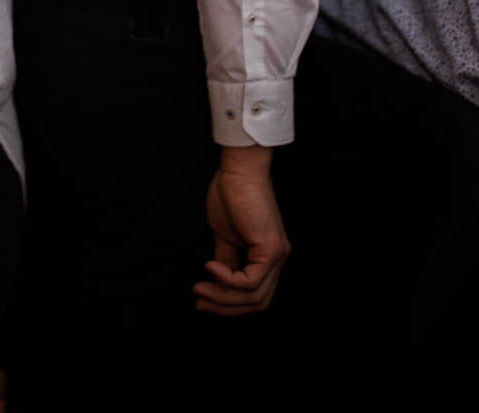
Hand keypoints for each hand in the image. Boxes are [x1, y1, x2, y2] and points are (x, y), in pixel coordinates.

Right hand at [193, 146, 289, 314]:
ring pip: (254, 296)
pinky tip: (210, 266)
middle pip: (257, 302)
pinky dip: (227, 280)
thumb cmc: (231, 195)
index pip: (255, 295)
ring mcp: (277, 256)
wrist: (239, 171)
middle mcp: (278, 260)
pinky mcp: (270, 250)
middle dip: (225, 307)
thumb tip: (216, 282)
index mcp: (268, 258)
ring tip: (200, 287)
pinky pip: (249, 281)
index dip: (229, 304)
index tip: (202, 300)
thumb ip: (226, 260)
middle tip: (199, 302)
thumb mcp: (225, 236)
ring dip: (223, 297)